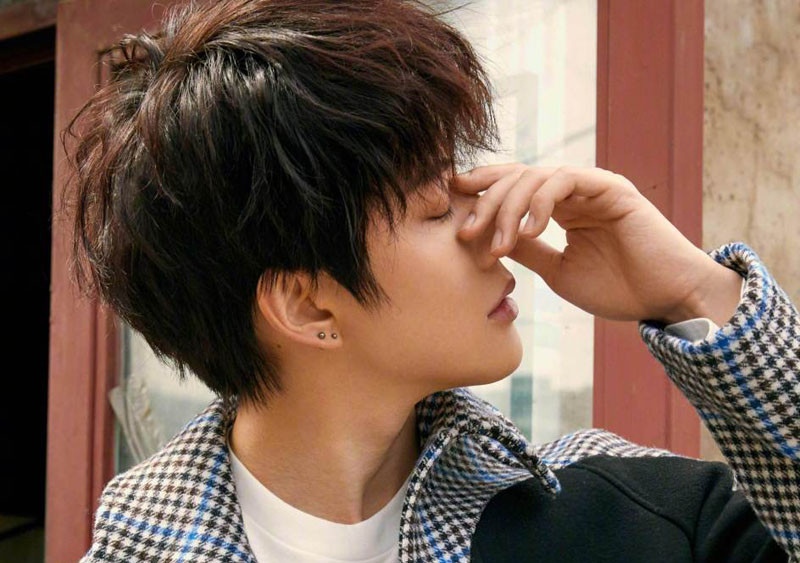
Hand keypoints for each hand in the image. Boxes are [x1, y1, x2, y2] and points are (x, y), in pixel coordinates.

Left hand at [454, 164, 741, 324]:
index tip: (449, 206)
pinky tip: (529, 233)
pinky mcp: (609, 187)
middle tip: (465, 234)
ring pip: (533, 177)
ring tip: (497, 245)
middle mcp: (573, 191)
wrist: (666, 300)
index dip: (479, 192)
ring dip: (507, 210)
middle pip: (515, 178)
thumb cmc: (618, 289)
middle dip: (484, 203)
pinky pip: (563, 180)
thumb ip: (526, 250)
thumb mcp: (557, 271)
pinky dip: (539, 203)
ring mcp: (591, 185)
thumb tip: (488, 240)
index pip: (512, 188)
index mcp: (560, 207)